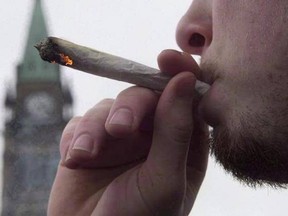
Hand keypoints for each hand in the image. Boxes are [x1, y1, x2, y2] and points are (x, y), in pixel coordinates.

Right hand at [48, 50, 208, 215]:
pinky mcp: (89, 142)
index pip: (186, 101)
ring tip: (86, 153)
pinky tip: (74, 157)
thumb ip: (176, 130)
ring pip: (109, 107)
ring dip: (95, 127)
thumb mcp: (164, 179)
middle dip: (129, 107)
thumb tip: (185, 80)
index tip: (167, 58)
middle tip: (119, 129)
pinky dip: (77, 136)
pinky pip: (82, 123)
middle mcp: (151, 137)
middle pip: (144, 98)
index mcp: (180, 145)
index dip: (180, 75)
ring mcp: (119, 139)